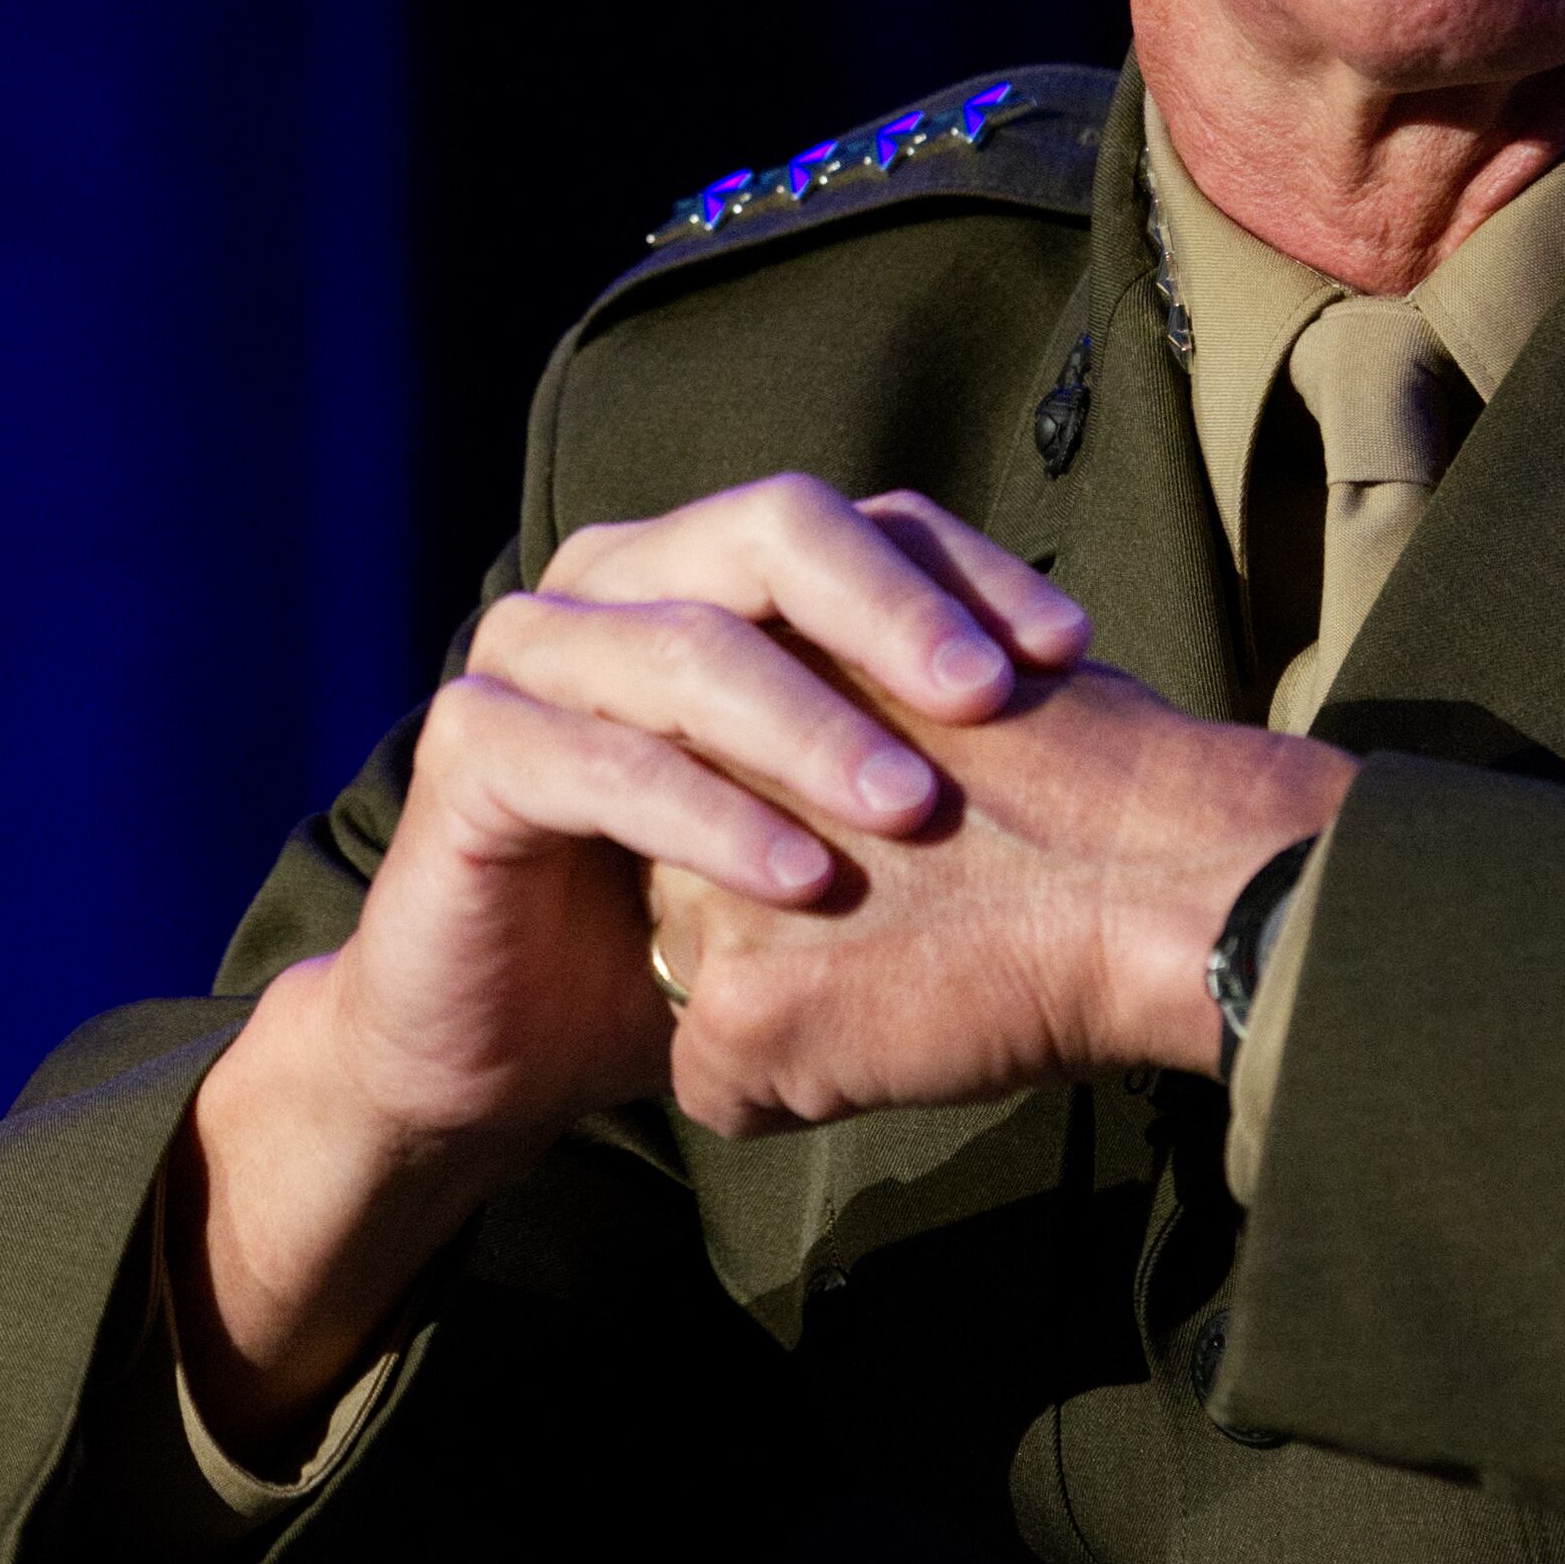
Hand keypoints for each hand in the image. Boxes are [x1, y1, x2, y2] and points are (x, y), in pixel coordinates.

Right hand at [175, 481, 1090, 1451]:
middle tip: (989, 699)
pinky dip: (704, 816)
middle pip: (767, 532)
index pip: (857, 523)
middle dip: (890, 608)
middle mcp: (613, 582)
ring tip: (911, 806)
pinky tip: (797, 879)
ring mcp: (530, 657)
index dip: (965, 571)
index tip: (1071, 652)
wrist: (499, 1040)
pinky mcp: (467, 753)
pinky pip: (595, 762)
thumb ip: (905, 762)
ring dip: (808, 720)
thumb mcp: (812, 832)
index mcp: (702, 573)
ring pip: (684, 644)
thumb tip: (1097, 734)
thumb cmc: (679, 925)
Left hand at [643, 661, 1350, 1134]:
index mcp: (748, 684)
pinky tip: (905, 1040)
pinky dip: (803, 1095)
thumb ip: (855, 709)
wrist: (1166, 877)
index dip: (798, 833)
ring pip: (704, 985)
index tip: (891, 849)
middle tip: (904, 910)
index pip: (704, 785)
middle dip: (769, 912)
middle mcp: (697, 780)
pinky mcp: (742, 1009)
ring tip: (916, 967)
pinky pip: (724, 1093)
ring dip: (788, 1000)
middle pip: (685, 881)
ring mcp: (709, 896)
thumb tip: (846, 760)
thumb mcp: (949, 677)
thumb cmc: (1101, 782)